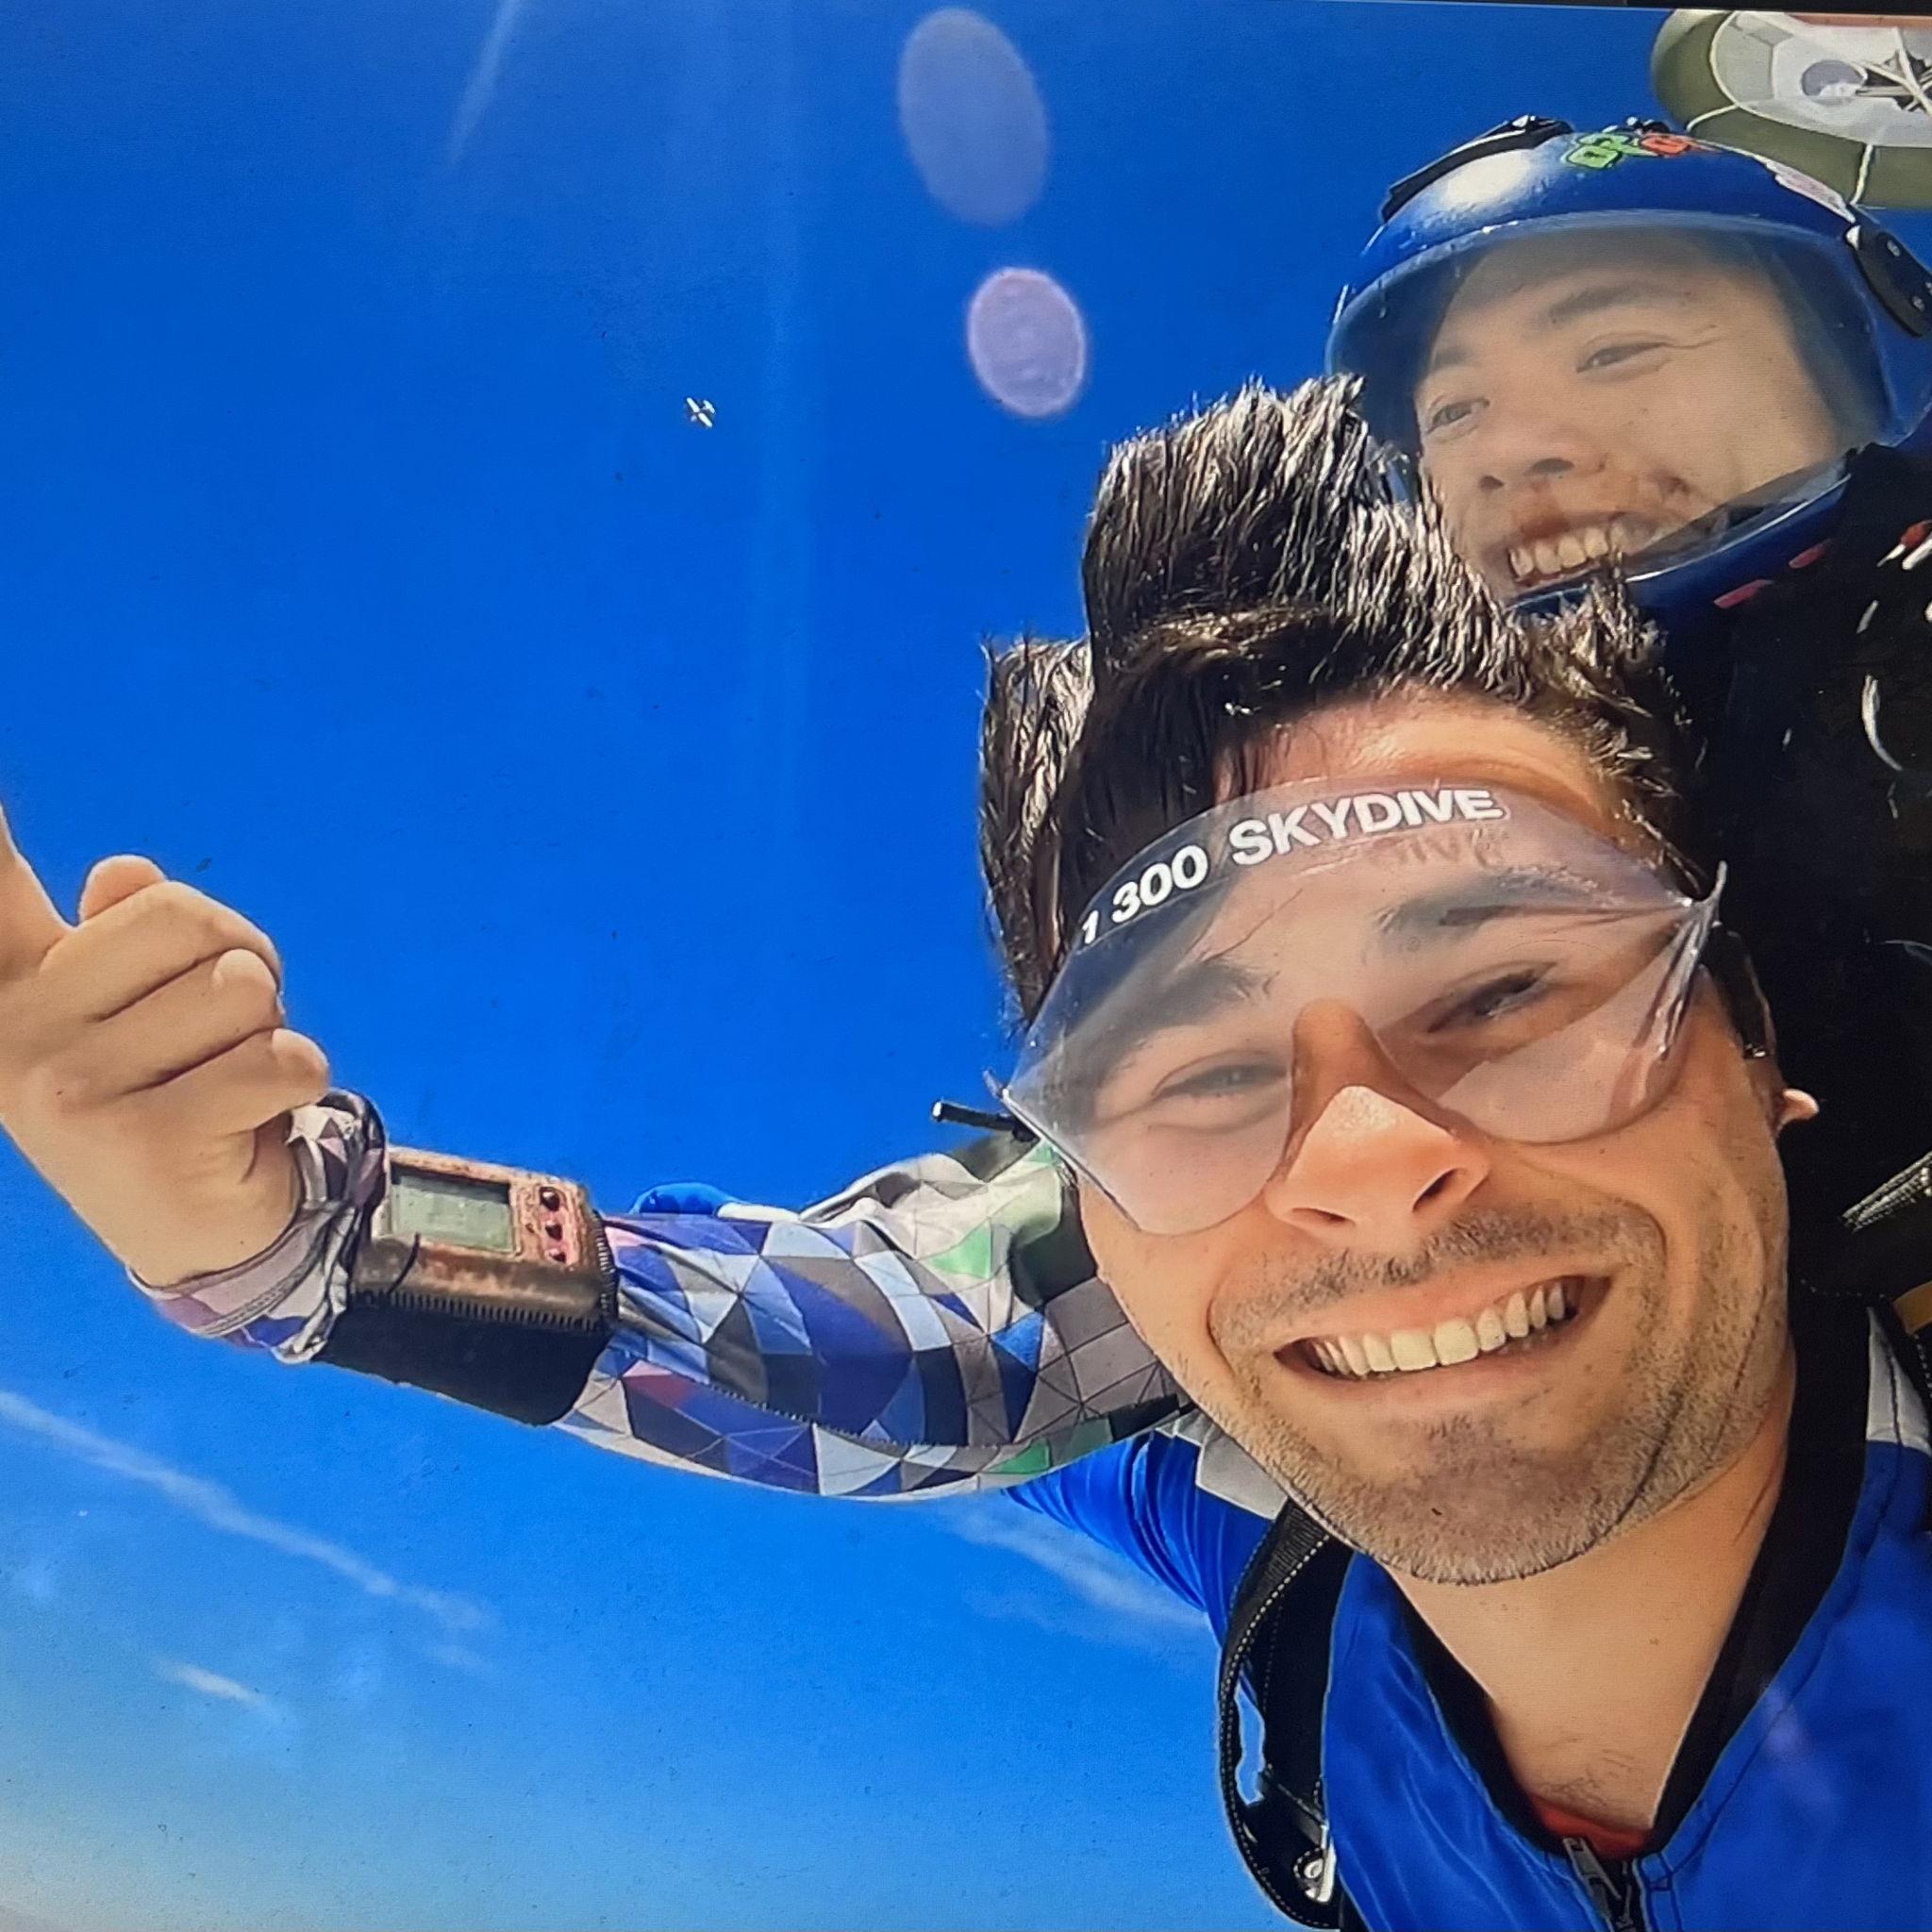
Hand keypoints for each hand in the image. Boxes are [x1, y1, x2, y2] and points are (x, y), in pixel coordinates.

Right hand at [0, 800, 330, 1286]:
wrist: (196, 1230)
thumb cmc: (177, 1085)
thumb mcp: (145, 1000)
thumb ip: (128, 926)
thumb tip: (122, 874)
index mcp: (12, 976)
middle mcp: (17, 1028)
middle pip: (184, 916)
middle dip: (242, 961)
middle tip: (224, 1028)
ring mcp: (71, 1089)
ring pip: (243, 990)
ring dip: (270, 1030)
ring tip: (230, 1078)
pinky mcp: (143, 1143)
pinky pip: (279, 1059)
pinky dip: (297, 1079)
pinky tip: (253, 1120)